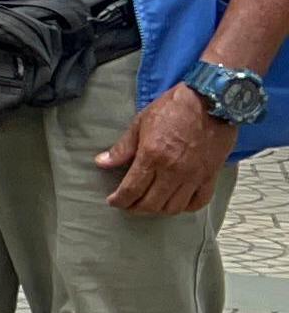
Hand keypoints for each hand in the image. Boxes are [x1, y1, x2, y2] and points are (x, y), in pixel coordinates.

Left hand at [101, 84, 238, 215]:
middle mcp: (173, 171)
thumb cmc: (173, 108)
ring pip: (173, 207)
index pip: (132, 189)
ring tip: (149, 204)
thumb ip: (122, 147)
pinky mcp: (210, 176)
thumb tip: (102, 162)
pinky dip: (185, 207)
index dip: (119, 200)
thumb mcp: (140, 123)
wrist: (211, 101)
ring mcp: (194, 176)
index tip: (113, 201)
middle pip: (151, 204)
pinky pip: (198, 202)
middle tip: (128, 204)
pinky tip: (176, 202)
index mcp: (152, 156)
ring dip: (158, 210)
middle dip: (135, 208)